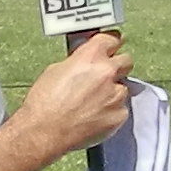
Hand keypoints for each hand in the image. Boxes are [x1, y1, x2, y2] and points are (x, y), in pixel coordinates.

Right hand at [9, 31, 132, 163]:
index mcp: (91, 56)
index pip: (112, 38)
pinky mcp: (119, 115)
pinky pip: (121, 109)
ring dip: (112, 92)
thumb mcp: (56, 70)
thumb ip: (78, 62)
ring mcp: (115, 95)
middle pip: (126, 60)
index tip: (109, 47)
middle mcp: (107, 72)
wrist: (44, 132)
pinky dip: (110, 112)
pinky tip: (93, 116)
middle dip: (116, 66)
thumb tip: (85, 62)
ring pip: (123, 88)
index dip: (109, 44)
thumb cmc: (44, 104)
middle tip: (103, 76)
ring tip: (92, 102)